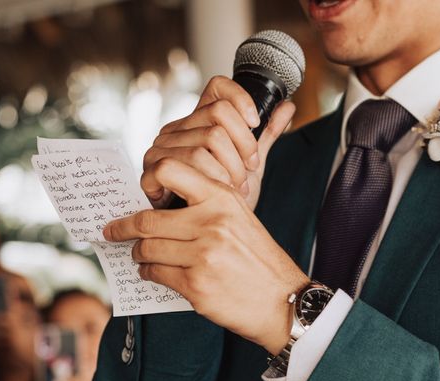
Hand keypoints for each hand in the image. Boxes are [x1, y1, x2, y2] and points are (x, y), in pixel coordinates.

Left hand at [104, 160, 309, 354]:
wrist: (284, 301)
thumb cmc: (260, 259)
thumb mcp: (242, 218)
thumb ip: (207, 205)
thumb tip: (162, 206)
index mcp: (222, 198)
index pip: (170, 171)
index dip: (147, 181)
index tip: (137, 194)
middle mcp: (211, 222)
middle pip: (147, 220)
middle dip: (122, 228)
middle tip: (112, 231)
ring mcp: (203, 254)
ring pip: (147, 249)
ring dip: (137, 255)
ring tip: (138, 257)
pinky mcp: (196, 285)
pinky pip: (155, 274)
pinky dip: (147, 273)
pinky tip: (150, 273)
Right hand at [143, 76, 295, 209]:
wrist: (208, 234)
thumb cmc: (224, 199)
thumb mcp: (250, 166)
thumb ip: (266, 137)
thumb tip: (288, 106)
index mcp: (198, 121)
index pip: (218, 88)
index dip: (241, 99)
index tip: (255, 123)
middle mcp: (176, 129)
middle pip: (219, 115)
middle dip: (243, 148)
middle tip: (246, 174)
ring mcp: (161, 148)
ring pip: (208, 139)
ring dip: (229, 169)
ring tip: (233, 189)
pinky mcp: (151, 170)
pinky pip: (186, 162)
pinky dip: (208, 179)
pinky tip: (211, 192)